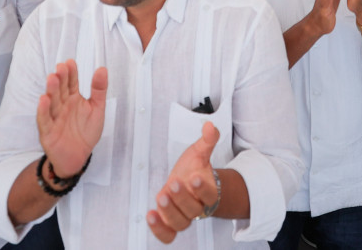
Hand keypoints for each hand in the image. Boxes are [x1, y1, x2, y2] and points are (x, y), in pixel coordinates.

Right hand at [37, 60, 107, 177]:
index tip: (70, 62)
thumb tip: (102, 69)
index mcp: (73, 99)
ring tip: (52, 78)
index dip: (71, 73)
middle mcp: (62, 106)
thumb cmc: (86, 132)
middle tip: (61, 68)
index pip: (71, 83)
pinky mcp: (48, 132)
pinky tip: (43, 100)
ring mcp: (54, 118)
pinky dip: (43, 111)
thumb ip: (99, 90)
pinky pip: (45, 121)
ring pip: (52, 103)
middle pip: (60, 90)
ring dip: (51, 91)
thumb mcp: (97, 109)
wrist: (78, 156)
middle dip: (60, 79)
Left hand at [146, 122, 220, 241]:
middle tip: (174, 183)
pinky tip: (150, 215)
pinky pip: (168, 235)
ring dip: (170, 212)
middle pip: (194, 210)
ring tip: (161, 196)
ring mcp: (184, 217)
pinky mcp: (170, 223)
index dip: (203, 188)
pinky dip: (159, 230)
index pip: (210, 195)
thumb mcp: (199, 152)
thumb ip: (207, 141)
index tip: (194, 176)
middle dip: (183, 198)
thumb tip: (209, 126)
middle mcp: (197, 207)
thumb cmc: (195, 169)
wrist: (189, 184)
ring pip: (181, 223)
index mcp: (209, 192)